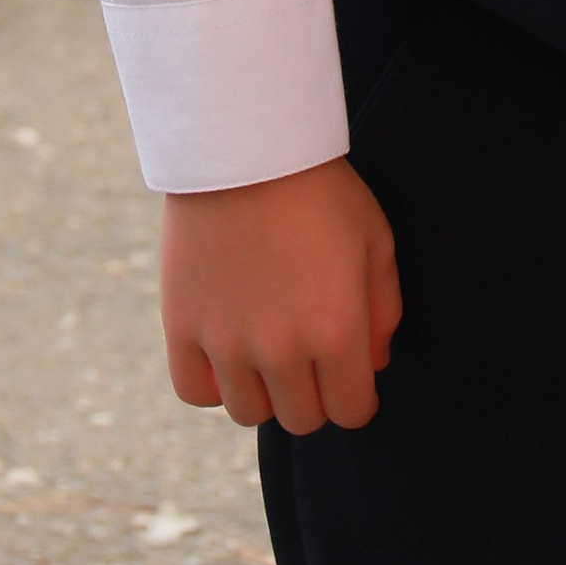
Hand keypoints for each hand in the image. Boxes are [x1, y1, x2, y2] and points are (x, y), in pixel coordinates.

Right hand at [159, 157, 401, 433]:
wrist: (246, 146)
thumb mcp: (376, 241)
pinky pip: (196, 392)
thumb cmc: (321, 189)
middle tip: (312, 359)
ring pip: (249, 412)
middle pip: (301, 419)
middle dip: (314, 395)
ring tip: (269, 350)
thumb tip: (373, 367)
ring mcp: (227, 342)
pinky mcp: (182, 327)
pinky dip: (214, 383)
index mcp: (337, 331)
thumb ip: (383, 313)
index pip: (351, 412)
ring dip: (265, 390)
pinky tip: (228, 353)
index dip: (357, 399)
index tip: (352, 380)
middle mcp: (281, 349)